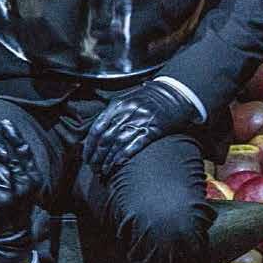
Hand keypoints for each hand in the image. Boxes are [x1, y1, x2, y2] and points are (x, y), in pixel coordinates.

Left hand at [0, 119, 41, 262]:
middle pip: (8, 156)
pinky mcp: (0, 200)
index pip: (24, 152)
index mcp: (34, 178)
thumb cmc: (14, 208)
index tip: (4, 123)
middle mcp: (26, 183)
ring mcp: (13, 192)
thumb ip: (12, 168)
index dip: (14, 136)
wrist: (12, 236)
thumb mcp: (20, 187)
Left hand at [82, 80, 196, 177]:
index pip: (97, 128)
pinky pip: (135, 144)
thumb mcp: (127, 100)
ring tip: (103, 171)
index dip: (89, 145)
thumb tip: (98, 133)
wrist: (175, 92)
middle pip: (105, 139)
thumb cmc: (150, 98)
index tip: (86, 157)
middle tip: (92, 168)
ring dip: (108, 160)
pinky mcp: (153, 128)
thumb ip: (113, 114)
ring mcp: (140, 120)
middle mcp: (126, 112)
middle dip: (96, 156)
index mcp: (117, 105)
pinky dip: (124, 155)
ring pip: (117, 144)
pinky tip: (117, 164)